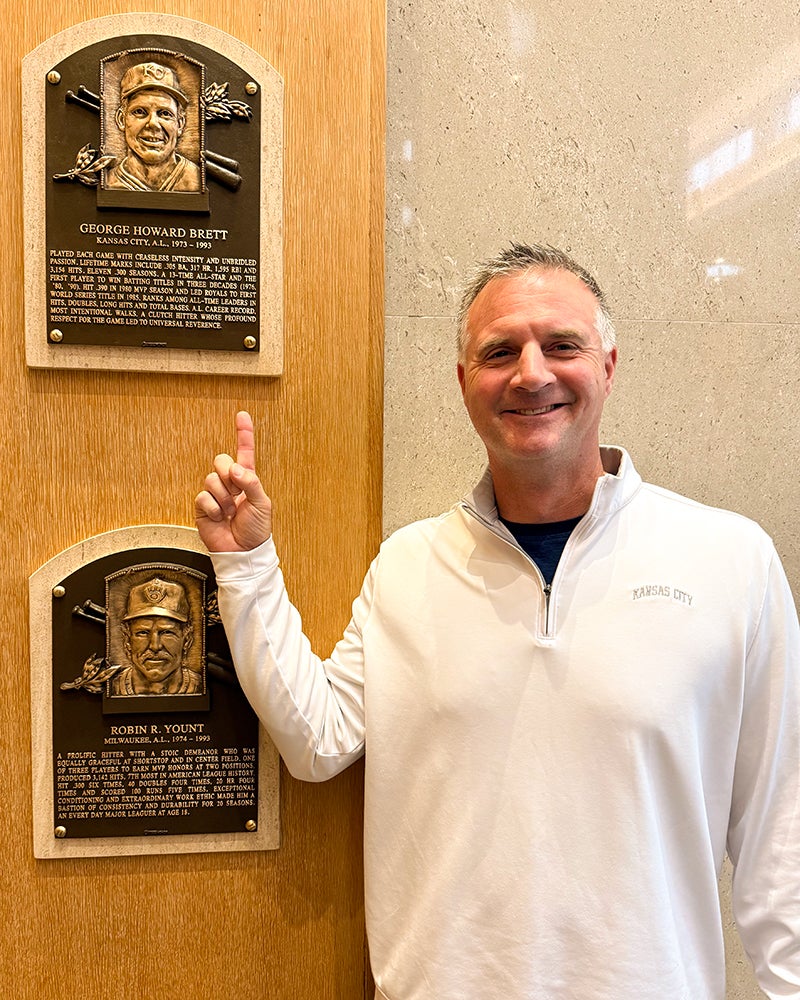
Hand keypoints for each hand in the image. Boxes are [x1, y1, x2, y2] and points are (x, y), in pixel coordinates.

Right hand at [195, 411, 272, 551]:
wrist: (244, 551)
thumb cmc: (257, 529)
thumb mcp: (262, 503)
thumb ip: (251, 482)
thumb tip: (235, 469)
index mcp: (247, 479)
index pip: (245, 452)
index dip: (243, 433)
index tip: (242, 415)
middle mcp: (230, 483)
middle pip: (221, 460)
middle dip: (229, 475)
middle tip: (237, 493)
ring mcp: (215, 494)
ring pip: (211, 478)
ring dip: (224, 496)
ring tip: (230, 511)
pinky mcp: (203, 507)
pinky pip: (204, 496)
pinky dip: (214, 508)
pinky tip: (220, 517)